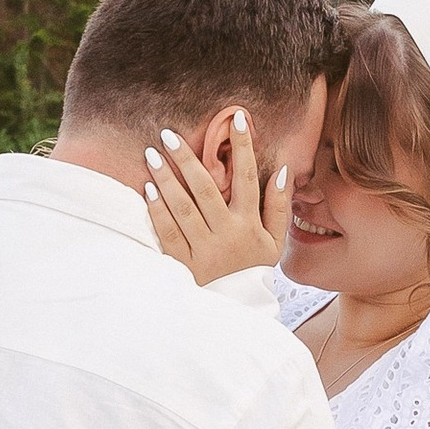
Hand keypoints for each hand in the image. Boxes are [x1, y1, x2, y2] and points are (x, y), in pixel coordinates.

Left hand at [144, 114, 293, 284]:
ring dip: (165, 179)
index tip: (237, 117)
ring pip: (182, 208)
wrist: (239, 311)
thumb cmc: (254, 270)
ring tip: (151, 155)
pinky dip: (157, 211)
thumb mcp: (275, 242)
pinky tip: (147, 190)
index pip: (247, 176)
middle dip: (186, 158)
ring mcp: (203, 249)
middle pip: (204, 188)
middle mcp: (226, 234)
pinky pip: (167, 233)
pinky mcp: (183, 264)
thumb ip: (279, 207)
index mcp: (249, 224)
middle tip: (168, 133)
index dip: (243, 145)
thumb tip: (282, 172)